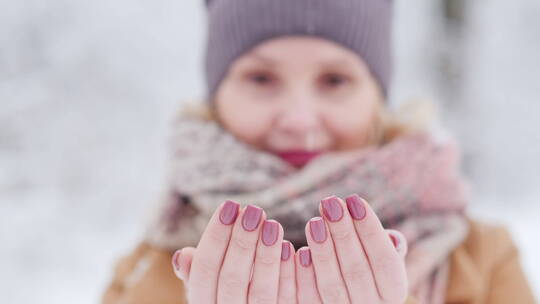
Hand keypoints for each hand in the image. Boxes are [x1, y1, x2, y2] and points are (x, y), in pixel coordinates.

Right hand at [171, 200, 297, 302]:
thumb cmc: (229, 299)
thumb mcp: (209, 290)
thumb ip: (199, 275)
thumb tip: (183, 255)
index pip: (204, 271)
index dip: (216, 237)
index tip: (230, 206)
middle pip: (232, 280)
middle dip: (242, 242)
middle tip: (254, 210)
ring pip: (261, 293)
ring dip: (266, 256)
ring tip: (273, 224)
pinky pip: (288, 302)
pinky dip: (289, 276)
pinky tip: (293, 249)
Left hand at [296, 194, 407, 302]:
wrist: (350, 299)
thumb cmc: (368, 267)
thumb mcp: (383, 260)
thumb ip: (388, 248)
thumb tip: (392, 239)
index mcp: (393, 292)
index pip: (385, 260)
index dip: (370, 229)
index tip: (354, 199)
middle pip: (357, 271)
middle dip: (343, 234)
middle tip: (330, 202)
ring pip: (332, 286)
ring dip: (322, 251)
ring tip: (314, 221)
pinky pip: (309, 300)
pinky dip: (304, 276)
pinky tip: (298, 251)